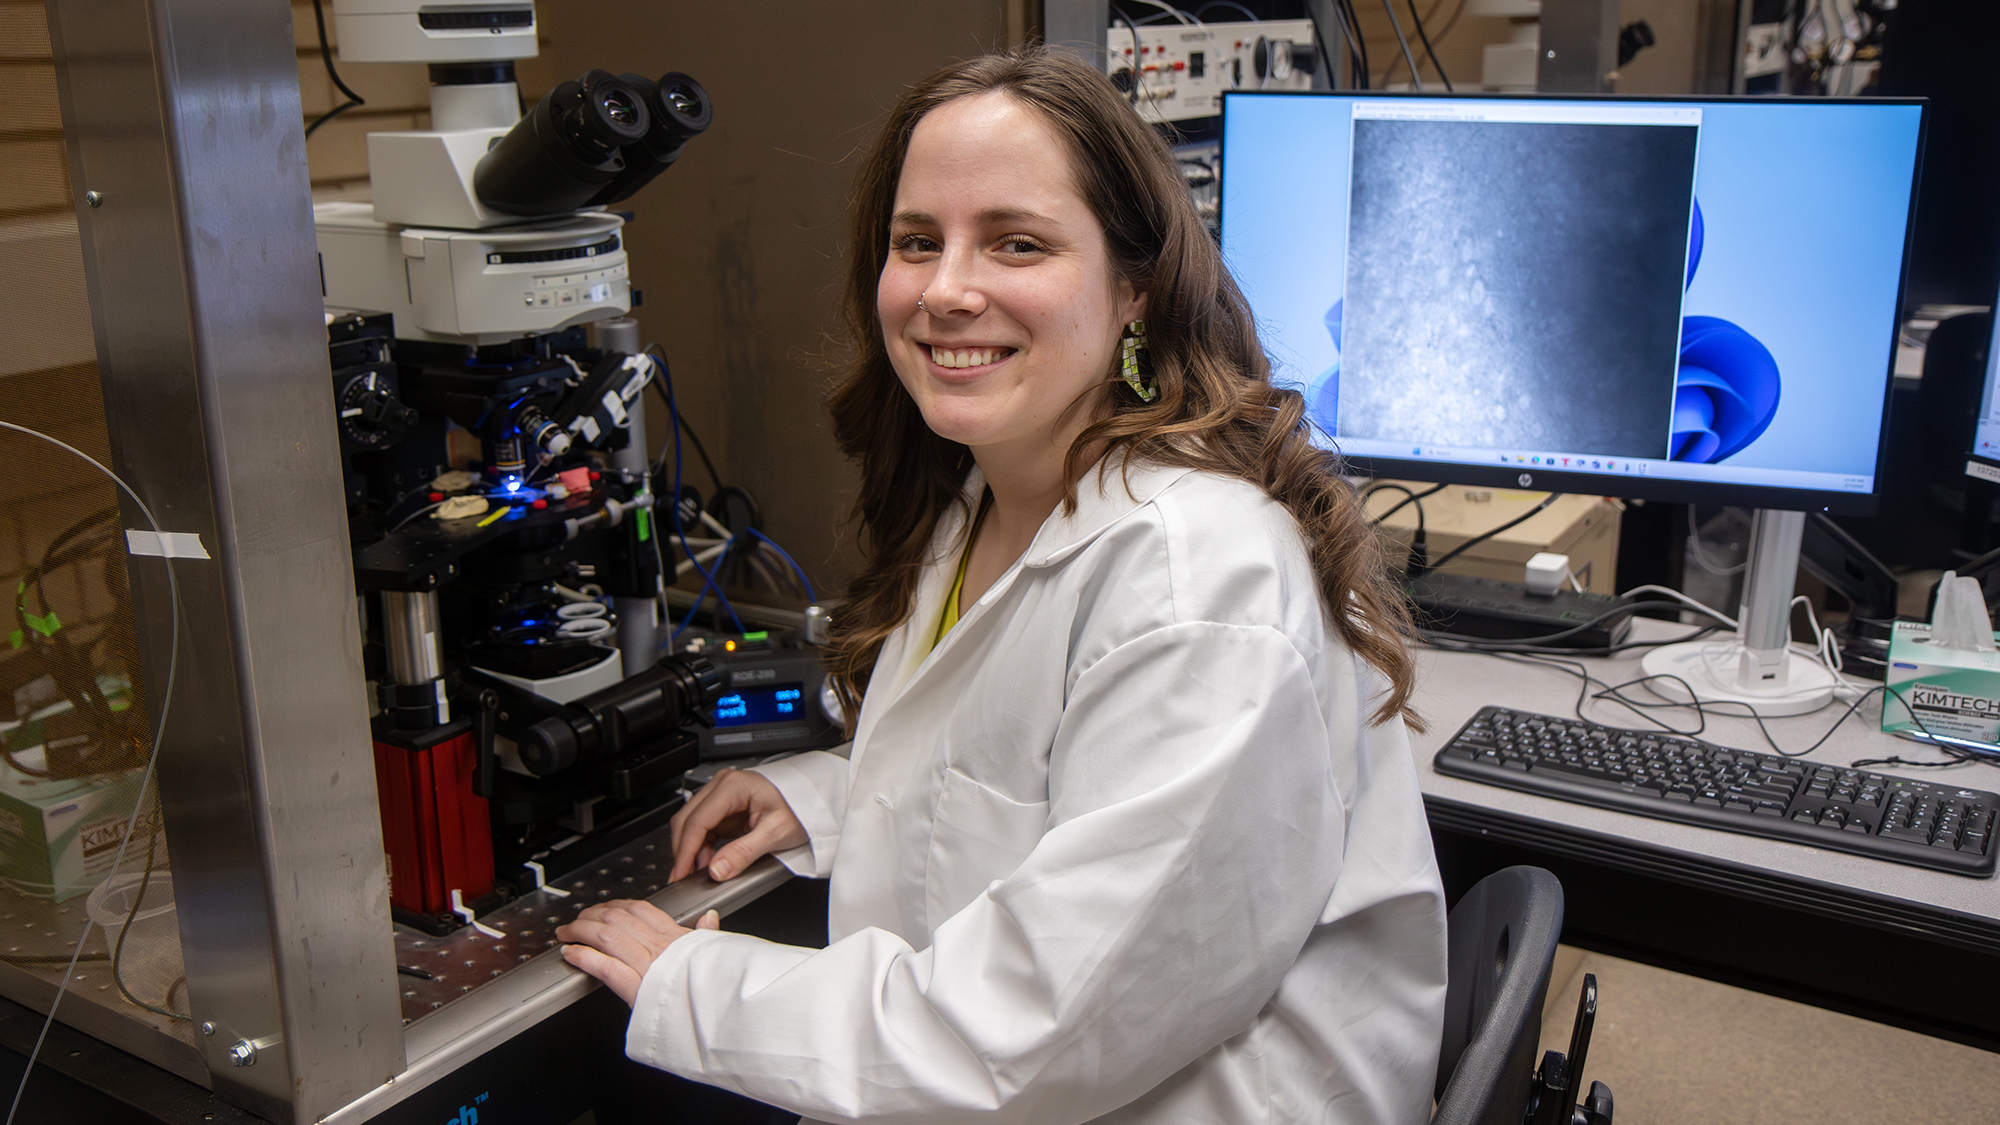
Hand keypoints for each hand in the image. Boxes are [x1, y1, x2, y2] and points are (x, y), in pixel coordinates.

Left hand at [557, 900, 718, 1005]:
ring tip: (567, 933)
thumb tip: (709, 916)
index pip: (641, 910)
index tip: (604, 908)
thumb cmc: (717, 988)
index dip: (617, 905)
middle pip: (618, 919)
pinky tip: (571, 954)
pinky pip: (605, 967)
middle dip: (591, 915)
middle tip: (577, 919)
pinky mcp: (637, 989)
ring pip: (607, 937)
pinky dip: (584, 957)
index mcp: (677, 938)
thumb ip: (708, 933)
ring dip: (580, 931)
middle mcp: (660, 947)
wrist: (722, 1015)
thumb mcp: (716, 953)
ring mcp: (648, 967)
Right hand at [669, 767, 807, 882]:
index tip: (681, 872)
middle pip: (688, 819)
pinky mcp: (724, 808)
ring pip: (691, 823)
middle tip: (685, 877)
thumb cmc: (800, 809)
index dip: (686, 850)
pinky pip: (703, 827)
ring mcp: (721, 795)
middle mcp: (722, 786)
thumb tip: (716, 870)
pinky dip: (700, 846)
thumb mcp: (775, 833)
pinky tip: (707, 861)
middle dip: (684, 850)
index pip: (698, 820)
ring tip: (700, 871)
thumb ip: (744, 852)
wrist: (813, 802)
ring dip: (691, 849)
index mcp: (733, 786)